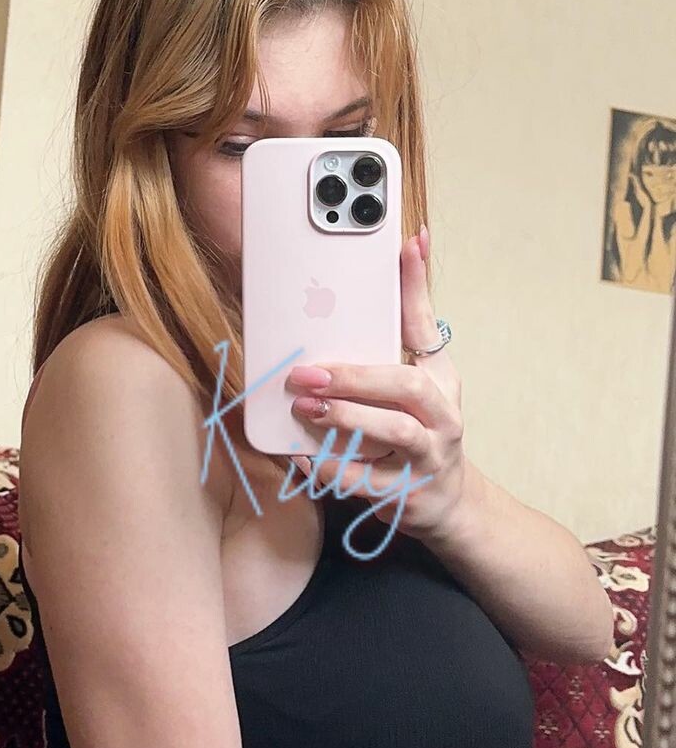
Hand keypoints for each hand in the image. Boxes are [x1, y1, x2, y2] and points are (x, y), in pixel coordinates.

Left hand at [284, 225, 468, 540]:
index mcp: (440, 381)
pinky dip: (331, 470)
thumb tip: (409, 247)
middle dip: (354, 376)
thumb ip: (406, 326)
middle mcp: (441, 416)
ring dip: (346, 418)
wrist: (445, 503)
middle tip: (308, 374)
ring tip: (306, 410)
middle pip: (405, 385)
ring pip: (393, 433)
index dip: (416, 286)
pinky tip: (302, 459)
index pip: (426, 327)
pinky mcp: (404, 495)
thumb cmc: (422, 433)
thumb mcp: (421, 382)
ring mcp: (426, 457)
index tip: (406, 244)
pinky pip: (365, 482)